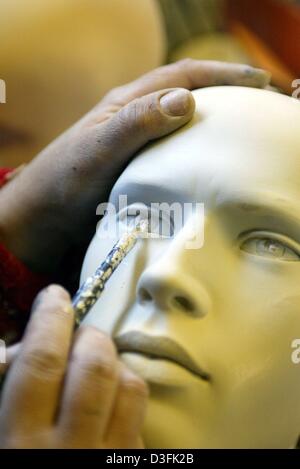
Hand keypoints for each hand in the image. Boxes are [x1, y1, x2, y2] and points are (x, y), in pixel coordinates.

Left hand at [0, 60, 270, 273]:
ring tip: (247, 131)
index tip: (260, 83)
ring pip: (184, 124)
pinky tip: (213, 166)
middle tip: (264, 104)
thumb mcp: (97, 150)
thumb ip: (136, 124)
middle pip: (188, 94)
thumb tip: (188, 100)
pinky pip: (177, 153)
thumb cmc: (62, 183)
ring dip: (216, 122)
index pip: (183, 76)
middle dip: (228, 92)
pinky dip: (200, 152)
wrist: (40, 218)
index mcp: (127, 105)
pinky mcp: (137, 169)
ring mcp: (137, 145)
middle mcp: (135, 120)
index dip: (224, 74)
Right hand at [0, 285, 147, 447]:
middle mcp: (74, 448)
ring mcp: (112, 456)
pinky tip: (109, 400)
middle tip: (77, 337)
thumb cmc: (22, 459)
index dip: (50, 318)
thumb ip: (6, 386)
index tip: (54, 297)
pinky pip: (141, 413)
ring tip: (95, 369)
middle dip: (88, 336)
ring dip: (114, 363)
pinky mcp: (136, 459)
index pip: (42, 362)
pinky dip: (126, 392)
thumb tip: (20, 346)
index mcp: (24, 442)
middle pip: (95, 366)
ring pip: (130, 385)